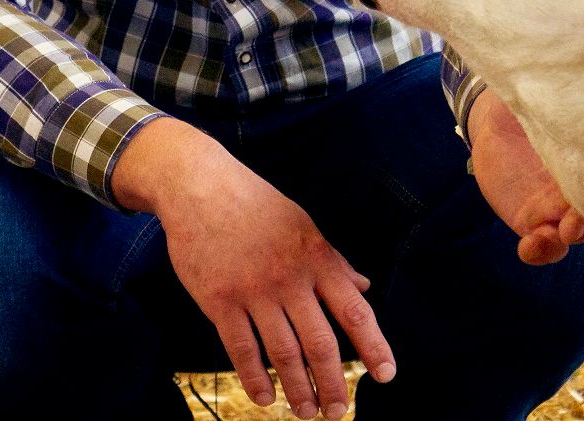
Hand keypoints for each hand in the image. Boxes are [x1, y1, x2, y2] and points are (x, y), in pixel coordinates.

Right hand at [113, 118, 393, 417]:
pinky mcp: (219, 300)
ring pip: (284, 353)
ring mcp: (253, 290)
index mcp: (316, 258)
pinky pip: (242, 349)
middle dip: (333, 384)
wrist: (199, 186)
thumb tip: (364, 287)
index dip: (374, 346)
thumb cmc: (255, 204)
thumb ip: (333, 260)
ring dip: (298, 389)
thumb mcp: (302, 225)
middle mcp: (290, 277)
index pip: (355, 310)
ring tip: (305, 412)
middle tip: (338, 412)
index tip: (385, 375)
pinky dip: (256, 378)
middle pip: (320, 343)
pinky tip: (265, 397)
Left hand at [466, 91, 583, 265]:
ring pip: (577, 233)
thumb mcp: (561, 90)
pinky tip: (530, 246)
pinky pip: (543, 244)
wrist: (497, 115)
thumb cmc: (541, 96)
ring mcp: (562, 208)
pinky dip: (539, 250)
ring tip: (559, 232)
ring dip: (570, 237)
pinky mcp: (533, 220)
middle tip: (581, 217)